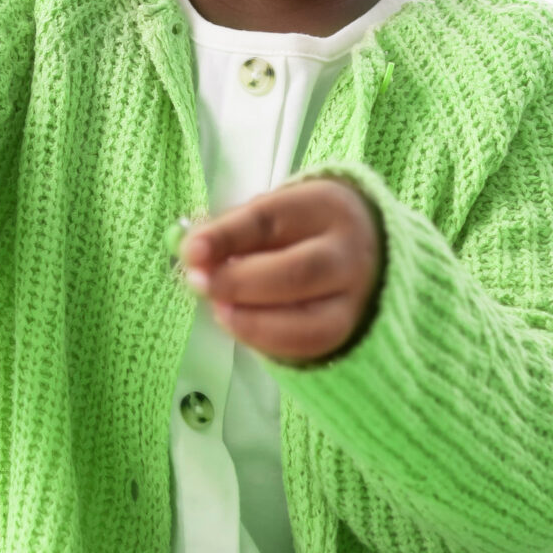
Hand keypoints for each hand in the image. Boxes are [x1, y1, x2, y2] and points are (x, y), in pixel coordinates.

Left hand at [178, 177, 380, 364]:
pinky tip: (237, 323)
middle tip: (199, 284)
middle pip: (296, 272)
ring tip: (217, 308)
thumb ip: (232, 232)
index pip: (270, 220)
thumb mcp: (272, 214)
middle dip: (239, 282)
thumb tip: (190, 254)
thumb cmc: (299, 229)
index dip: (227, 236)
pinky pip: (304, 345)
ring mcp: (354, 298)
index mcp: (325, 206)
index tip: (190, 251)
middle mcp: (347, 253)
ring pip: (305, 320)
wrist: (361, 250)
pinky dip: (262, 339)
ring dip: (250, 319)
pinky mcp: (346, 332)